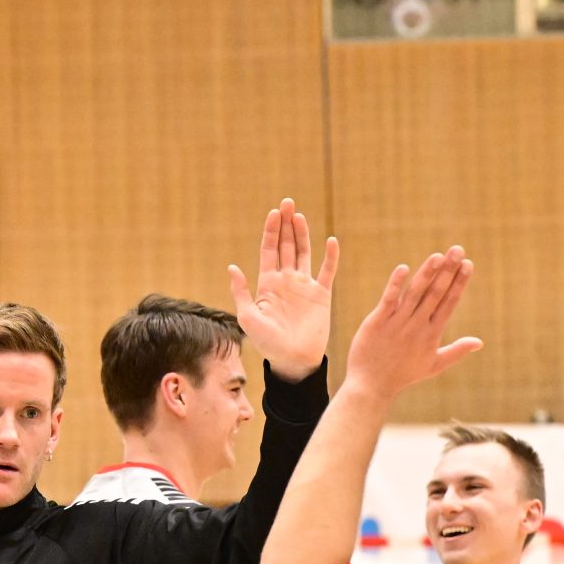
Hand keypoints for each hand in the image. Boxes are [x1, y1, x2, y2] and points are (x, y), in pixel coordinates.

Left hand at [224, 200, 339, 383]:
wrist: (292, 360)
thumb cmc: (267, 342)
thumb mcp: (247, 317)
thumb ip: (241, 292)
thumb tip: (232, 267)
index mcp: (267, 283)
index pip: (269, 250)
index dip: (271, 231)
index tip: (273, 213)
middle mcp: (286, 280)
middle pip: (287, 245)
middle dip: (286, 224)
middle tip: (287, 202)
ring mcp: (304, 286)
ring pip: (304, 252)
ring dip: (302, 234)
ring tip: (299, 215)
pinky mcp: (322, 294)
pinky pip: (327, 271)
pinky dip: (330, 256)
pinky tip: (330, 240)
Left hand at [340, 248, 480, 399]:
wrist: (371, 386)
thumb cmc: (402, 375)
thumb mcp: (433, 365)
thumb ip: (457, 351)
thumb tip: (479, 342)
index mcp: (431, 333)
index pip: (449, 302)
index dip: (459, 282)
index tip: (469, 264)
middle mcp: (417, 325)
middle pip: (435, 293)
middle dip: (448, 271)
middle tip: (458, 250)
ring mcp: (397, 322)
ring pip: (415, 293)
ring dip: (427, 273)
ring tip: (439, 256)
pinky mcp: (377, 321)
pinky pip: (388, 300)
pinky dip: (396, 285)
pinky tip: (404, 268)